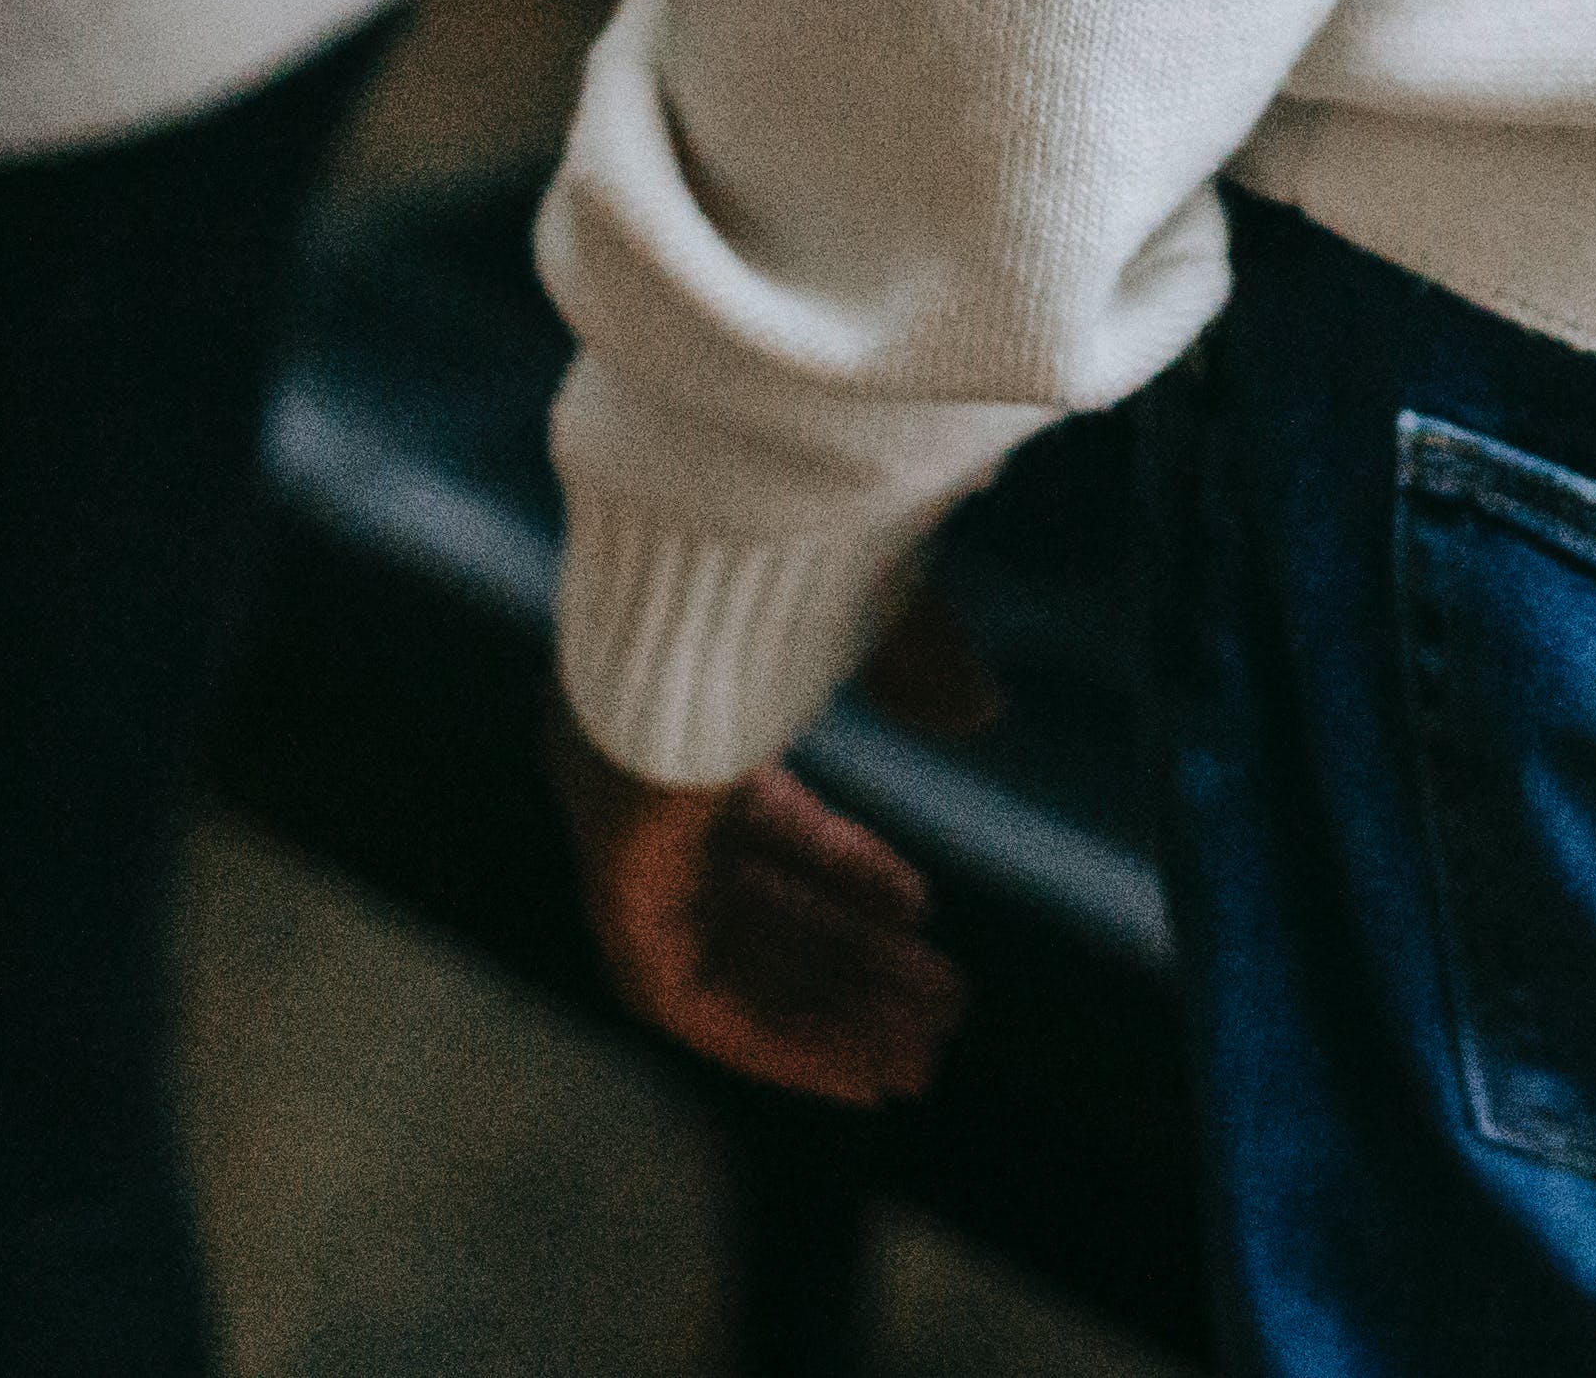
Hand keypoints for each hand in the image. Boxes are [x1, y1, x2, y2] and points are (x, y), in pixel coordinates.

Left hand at [549, 591, 1001, 1107]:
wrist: (712, 524)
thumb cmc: (791, 541)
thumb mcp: (872, 608)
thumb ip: (918, 665)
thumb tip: (974, 715)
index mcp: (681, 704)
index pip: (753, 822)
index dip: (839, 874)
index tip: (920, 916)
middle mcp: (636, 781)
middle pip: (743, 904)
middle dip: (843, 965)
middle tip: (939, 1019)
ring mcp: (622, 831)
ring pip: (720, 963)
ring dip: (819, 1017)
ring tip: (920, 1062)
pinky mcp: (621, 878)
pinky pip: (688, 995)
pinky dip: (770, 1039)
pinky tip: (853, 1070)